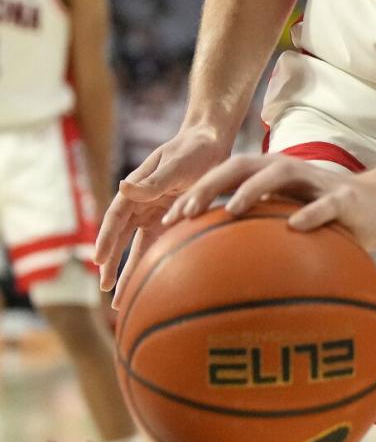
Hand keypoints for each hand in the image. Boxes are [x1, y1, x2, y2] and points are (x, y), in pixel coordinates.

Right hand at [96, 125, 232, 305]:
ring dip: (130, 271)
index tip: (99, 261)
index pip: (116, 219)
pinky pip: (160, 245)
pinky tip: (150, 283)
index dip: (107, 240)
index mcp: (137, 190)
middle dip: (112, 264)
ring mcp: (156, 213)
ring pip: (139, 247)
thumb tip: (123, 188)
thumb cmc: (193, 150)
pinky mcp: (172, 219)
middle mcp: (142, 203)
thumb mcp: (174, 165)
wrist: (211, 142)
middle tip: (107, 289)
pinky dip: (153, 263)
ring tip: (121, 298)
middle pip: (122, 238)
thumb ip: (152, 182)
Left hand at [162, 154, 375, 252]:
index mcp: (270, 176)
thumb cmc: (328, 220)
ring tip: (232, 209)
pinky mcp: (345, 199)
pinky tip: (295, 227)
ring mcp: (317, 181)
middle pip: (242, 166)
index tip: (168, 220)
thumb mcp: (292, 223)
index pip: (225, 175)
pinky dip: (309, 213)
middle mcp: (289, 171)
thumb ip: (261, 235)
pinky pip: (325, 205)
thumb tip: (219, 272)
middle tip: (186, 210)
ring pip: (278, 175)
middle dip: (211, 185)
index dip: (196, 192)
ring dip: (252, 189)